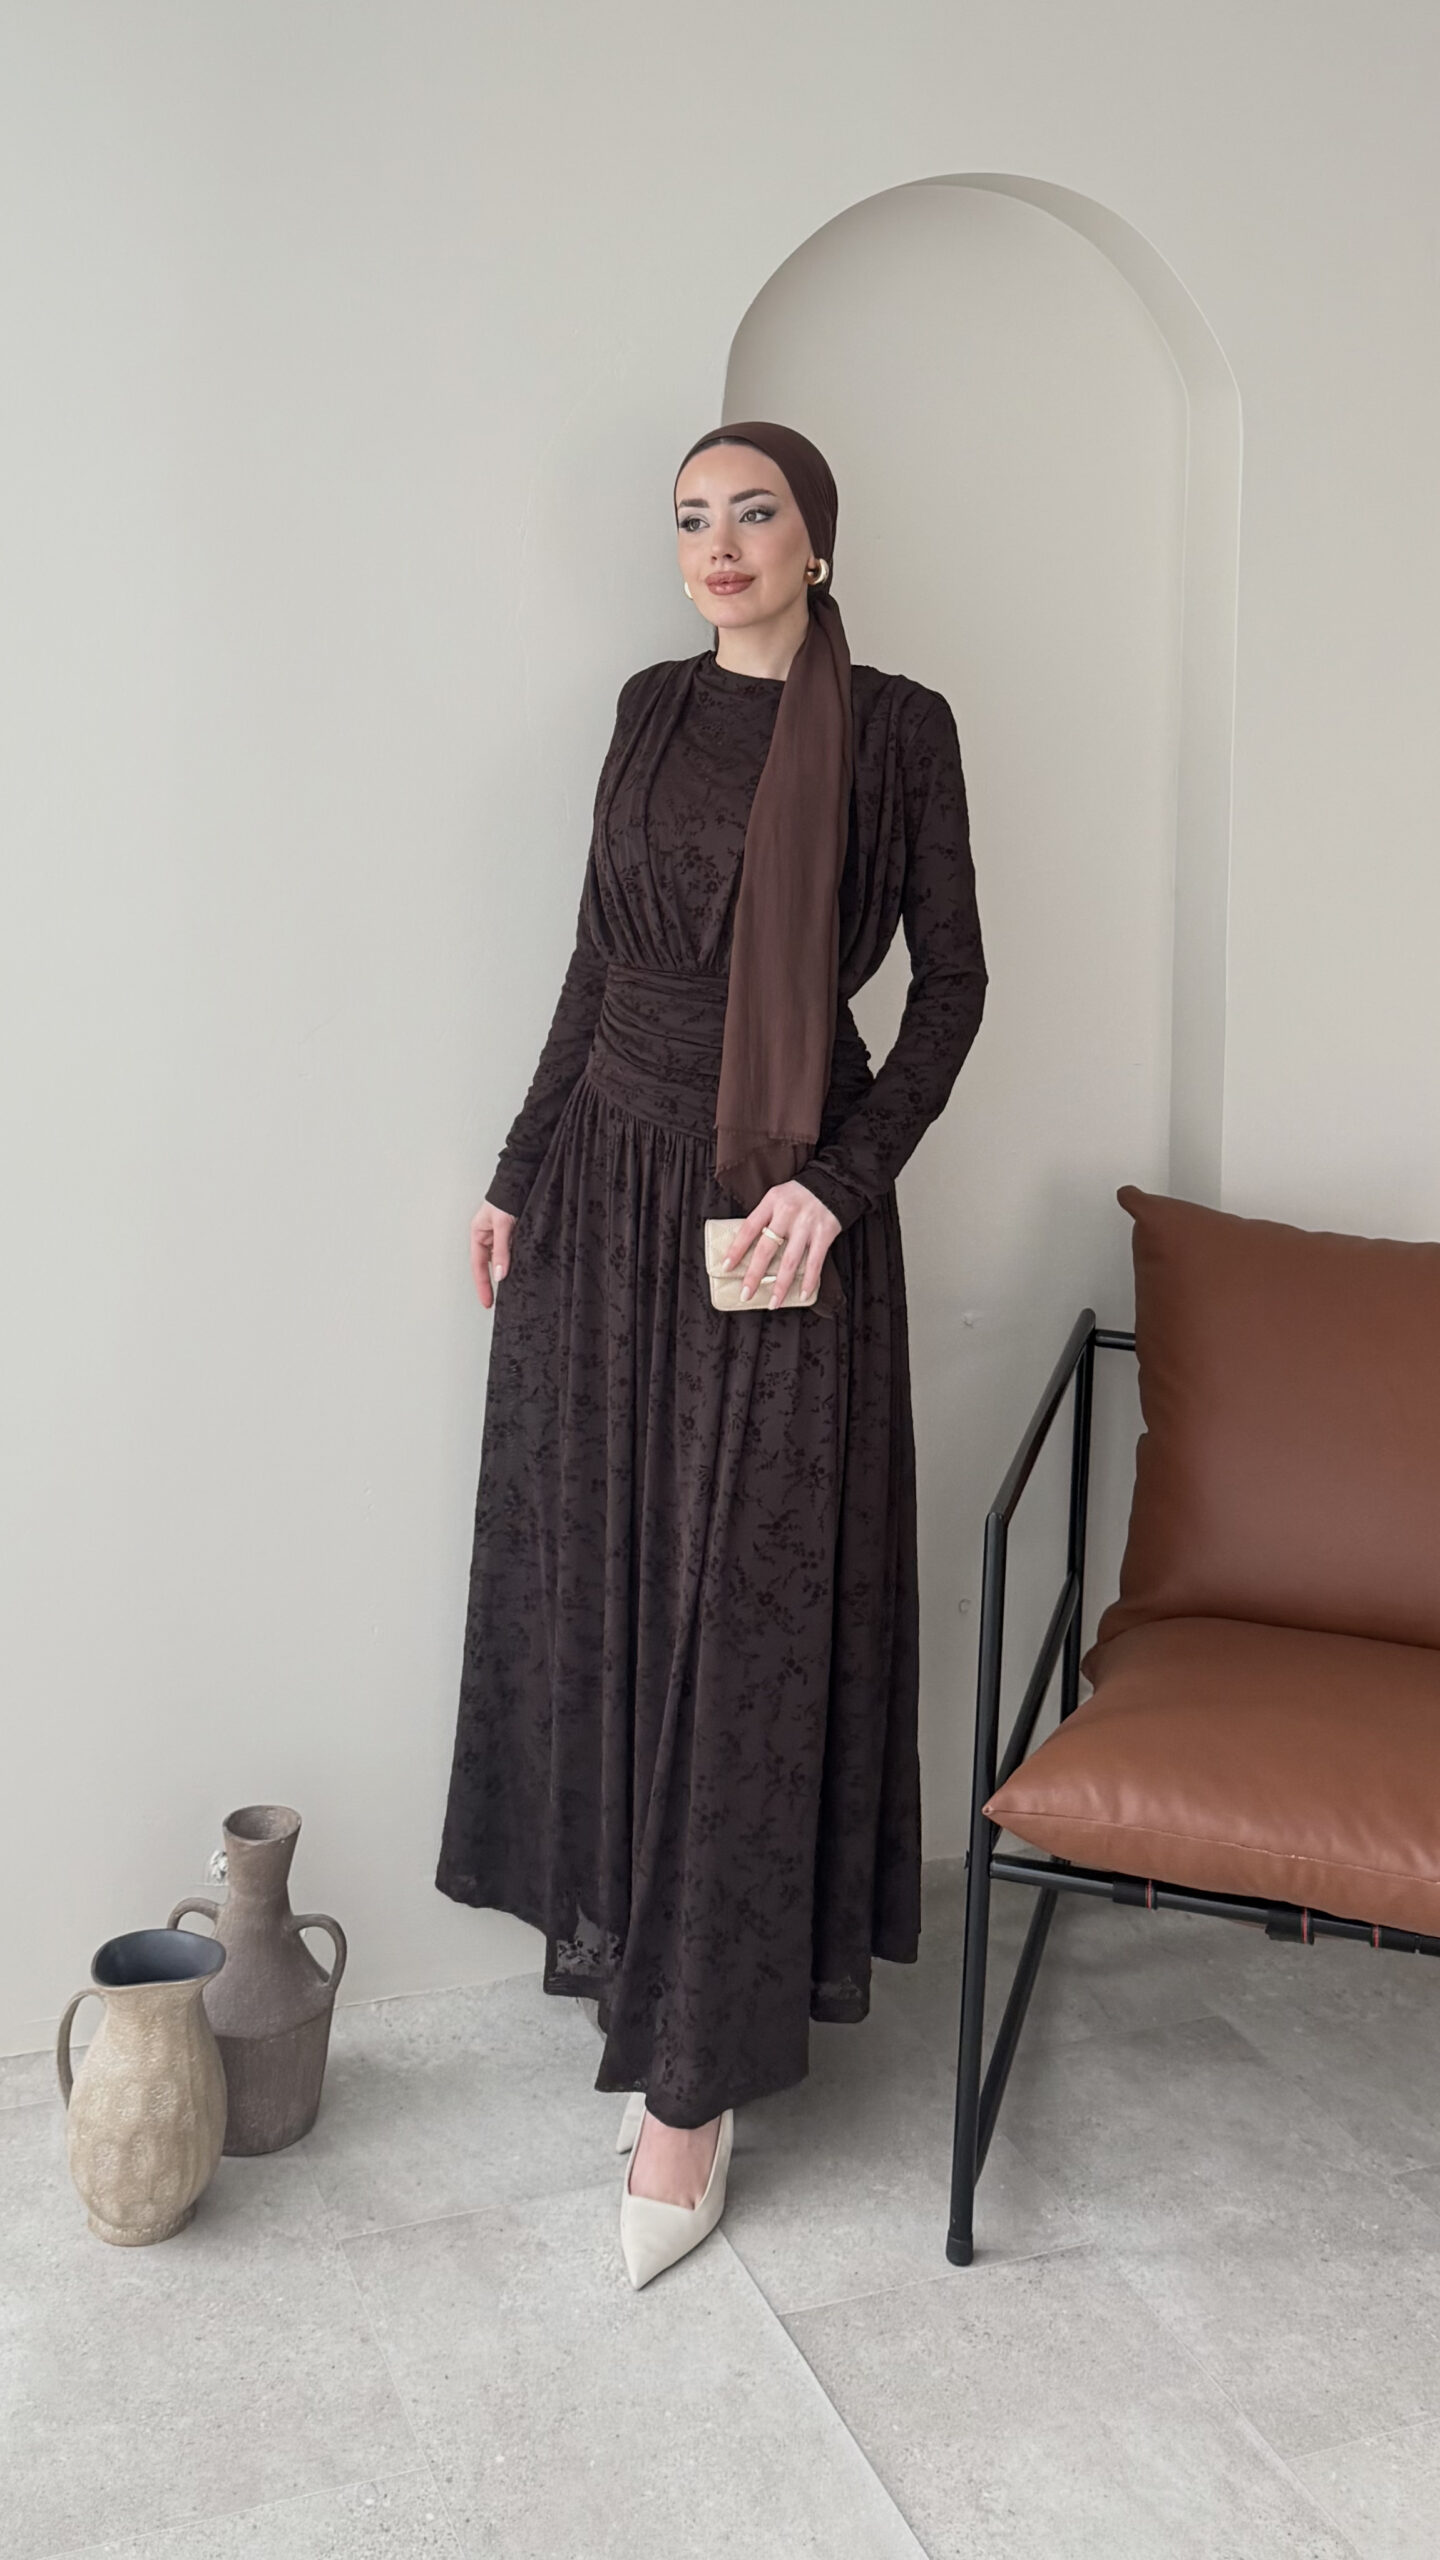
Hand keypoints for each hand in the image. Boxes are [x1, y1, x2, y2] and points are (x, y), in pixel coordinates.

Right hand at [470, 1199, 515, 1308]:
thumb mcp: (502, 1225)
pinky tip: (525, 1270)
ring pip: (504, 1259)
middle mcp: (489, 1237)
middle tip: (497, 1302)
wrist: (522, 1179)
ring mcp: (503, 1236)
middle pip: (489, 1265)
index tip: (487, 1302)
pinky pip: (516, 1252)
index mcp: (478, 1234)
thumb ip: (501, 1251)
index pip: (478, 1266)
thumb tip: (499, 1274)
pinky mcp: (517, 1234)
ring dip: (508, 1272)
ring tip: (515, 1290)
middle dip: (493, 1283)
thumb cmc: (506, 1196)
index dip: (482, 1286)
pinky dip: (519, 1262)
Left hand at [721, 1180, 840, 1309]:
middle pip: (767, 1248)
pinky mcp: (825, 1232)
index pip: (749, 1228)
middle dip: (755, 1274)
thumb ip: (765, 1218)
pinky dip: (809, 1280)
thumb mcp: (777, 1197)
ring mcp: (807, 1224)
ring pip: (790, 1260)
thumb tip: (748, 1250)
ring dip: (781, 1285)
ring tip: (773, 1303)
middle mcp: (788, 1213)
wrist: (833, 1182)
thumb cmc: (798, 1195)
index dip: (737, 1249)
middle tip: (746, 1294)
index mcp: (771, 1202)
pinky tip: (803, 1295)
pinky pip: (815, 1261)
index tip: (727, 1267)